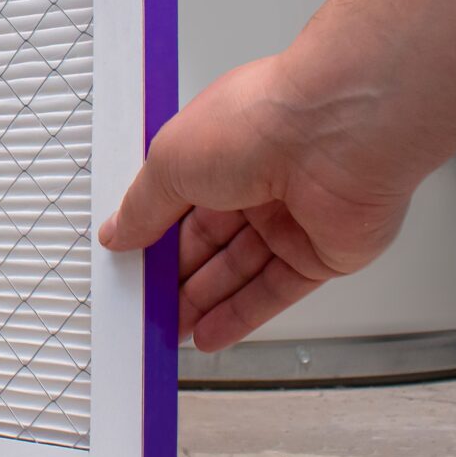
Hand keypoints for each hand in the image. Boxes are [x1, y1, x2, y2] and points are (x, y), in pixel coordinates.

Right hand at [97, 54, 420, 350]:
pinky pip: (276, 291)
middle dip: (175, 276)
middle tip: (145, 307)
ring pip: (239, 271)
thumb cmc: (260, 121)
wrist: (338, 132)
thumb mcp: (170, 163)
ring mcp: (291, 219)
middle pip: (208, 243)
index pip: (178, 204)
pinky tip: (210, 335)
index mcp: (218, 150)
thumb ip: (143, 207)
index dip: (152, 236)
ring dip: (202, 303)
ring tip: (169, 331)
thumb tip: (118, 232)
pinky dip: (241, 316)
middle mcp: (257, 181)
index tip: (129, 264)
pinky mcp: (322, 253)